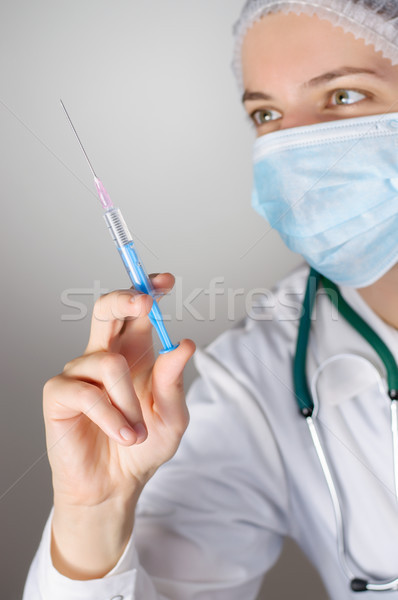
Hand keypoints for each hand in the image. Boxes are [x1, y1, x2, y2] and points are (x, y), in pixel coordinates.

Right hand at [43, 273, 194, 577]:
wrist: (115, 485)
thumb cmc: (143, 446)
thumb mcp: (172, 417)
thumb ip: (174, 382)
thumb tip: (184, 344)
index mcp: (135, 354)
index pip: (138, 312)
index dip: (148, 291)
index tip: (166, 282)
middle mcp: (106, 356)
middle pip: (106, 310)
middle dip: (124, 298)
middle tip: (144, 303)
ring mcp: (80, 373)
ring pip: (108, 363)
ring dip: (129, 401)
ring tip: (137, 431)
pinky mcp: (59, 395)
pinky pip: (87, 393)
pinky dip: (111, 416)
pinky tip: (123, 434)